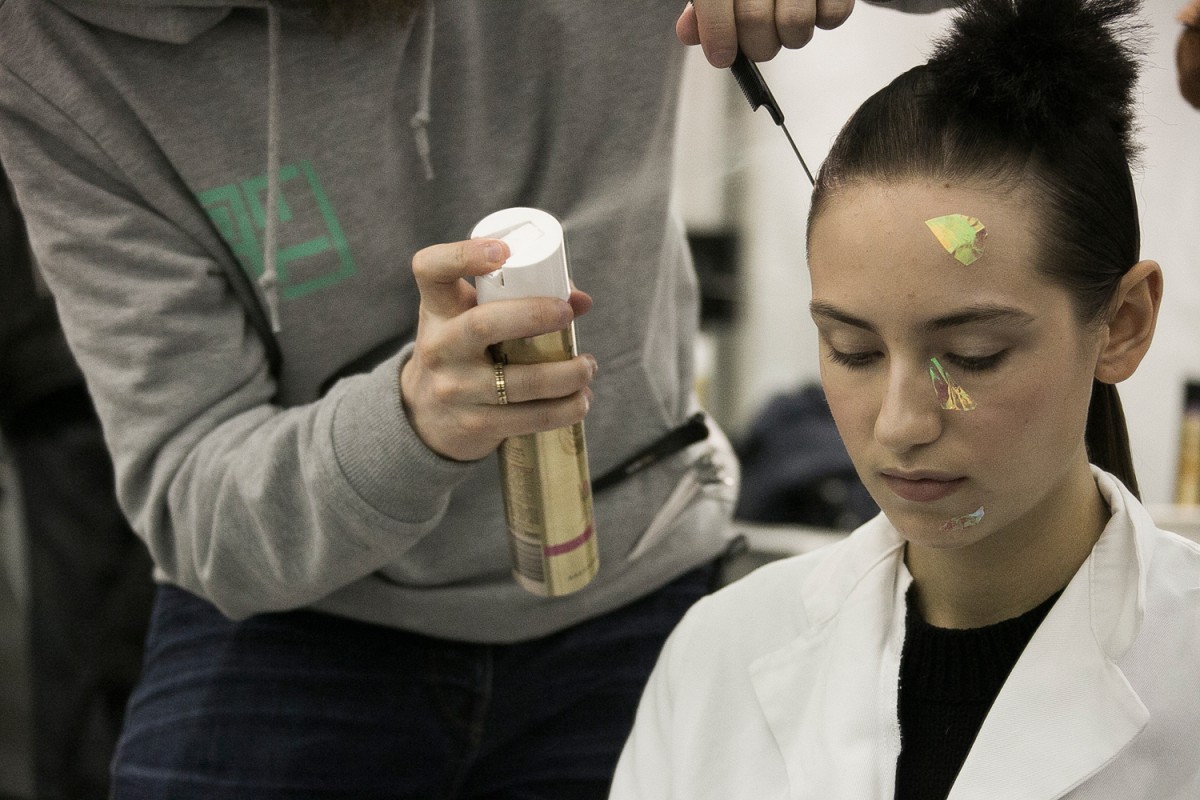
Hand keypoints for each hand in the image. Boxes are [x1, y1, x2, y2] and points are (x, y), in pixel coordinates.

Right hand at [400, 238, 595, 461]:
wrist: (425, 417)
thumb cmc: (463, 351)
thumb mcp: (472, 317)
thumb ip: (518, 298)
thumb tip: (581, 300)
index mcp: (437, 309)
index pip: (431, 269)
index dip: (463, 255)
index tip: (503, 252)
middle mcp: (439, 346)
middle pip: (483, 324)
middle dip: (534, 315)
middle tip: (568, 314)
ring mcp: (454, 389)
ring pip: (519, 380)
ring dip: (566, 374)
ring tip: (589, 367)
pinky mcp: (474, 424)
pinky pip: (528, 418)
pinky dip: (565, 409)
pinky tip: (581, 401)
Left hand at [677, 0, 856, 66]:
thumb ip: (706, 6)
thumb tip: (689, 33)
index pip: (715, 1)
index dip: (718, 36)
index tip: (722, 57)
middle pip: (756, 21)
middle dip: (755, 46)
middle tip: (757, 43)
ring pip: (795, 25)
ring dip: (789, 37)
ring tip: (785, 23)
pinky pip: (833, 16)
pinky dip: (823, 20)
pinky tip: (812, 7)